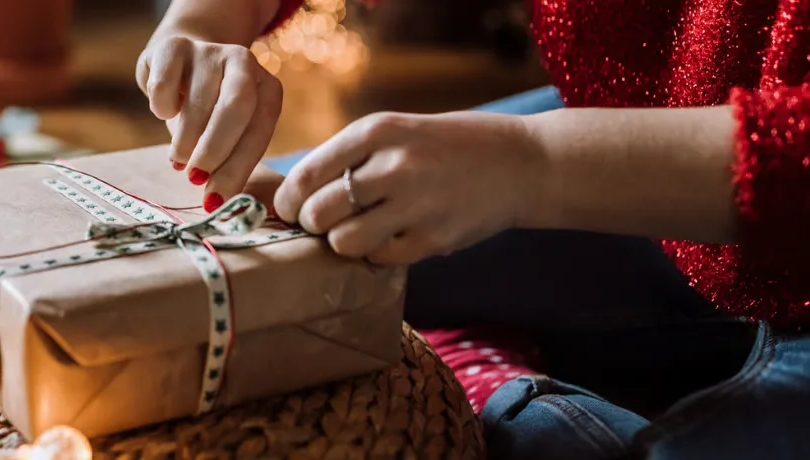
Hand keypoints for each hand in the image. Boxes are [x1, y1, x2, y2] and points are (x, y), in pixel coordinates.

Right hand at [136, 33, 282, 211]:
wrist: (179, 60)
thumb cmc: (207, 110)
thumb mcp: (228, 133)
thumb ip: (229, 163)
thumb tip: (216, 203)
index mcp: (267, 88)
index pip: (260, 128)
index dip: (239, 165)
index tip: (216, 197)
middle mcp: (243, 62)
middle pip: (236, 107)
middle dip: (214, 150)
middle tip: (195, 177)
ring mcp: (208, 51)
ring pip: (197, 102)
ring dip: (184, 140)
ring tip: (178, 158)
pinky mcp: (172, 47)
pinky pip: (164, 86)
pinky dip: (161, 109)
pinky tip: (166, 113)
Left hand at [274, 111, 547, 264]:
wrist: (521, 163)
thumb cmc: (445, 147)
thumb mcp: (397, 132)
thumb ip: (350, 157)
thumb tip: (293, 194)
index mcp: (378, 131)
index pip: (307, 174)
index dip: (288, 200)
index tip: (290, 209)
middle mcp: (394, 165)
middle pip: (318, 212)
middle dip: (312, 223)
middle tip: (322, 223)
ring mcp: (415, 204)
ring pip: (343, 243)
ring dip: (342, 242)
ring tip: (357, 230)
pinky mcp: (433, 238)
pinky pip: (379, 258)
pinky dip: (376, 254)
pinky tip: (391, 237)